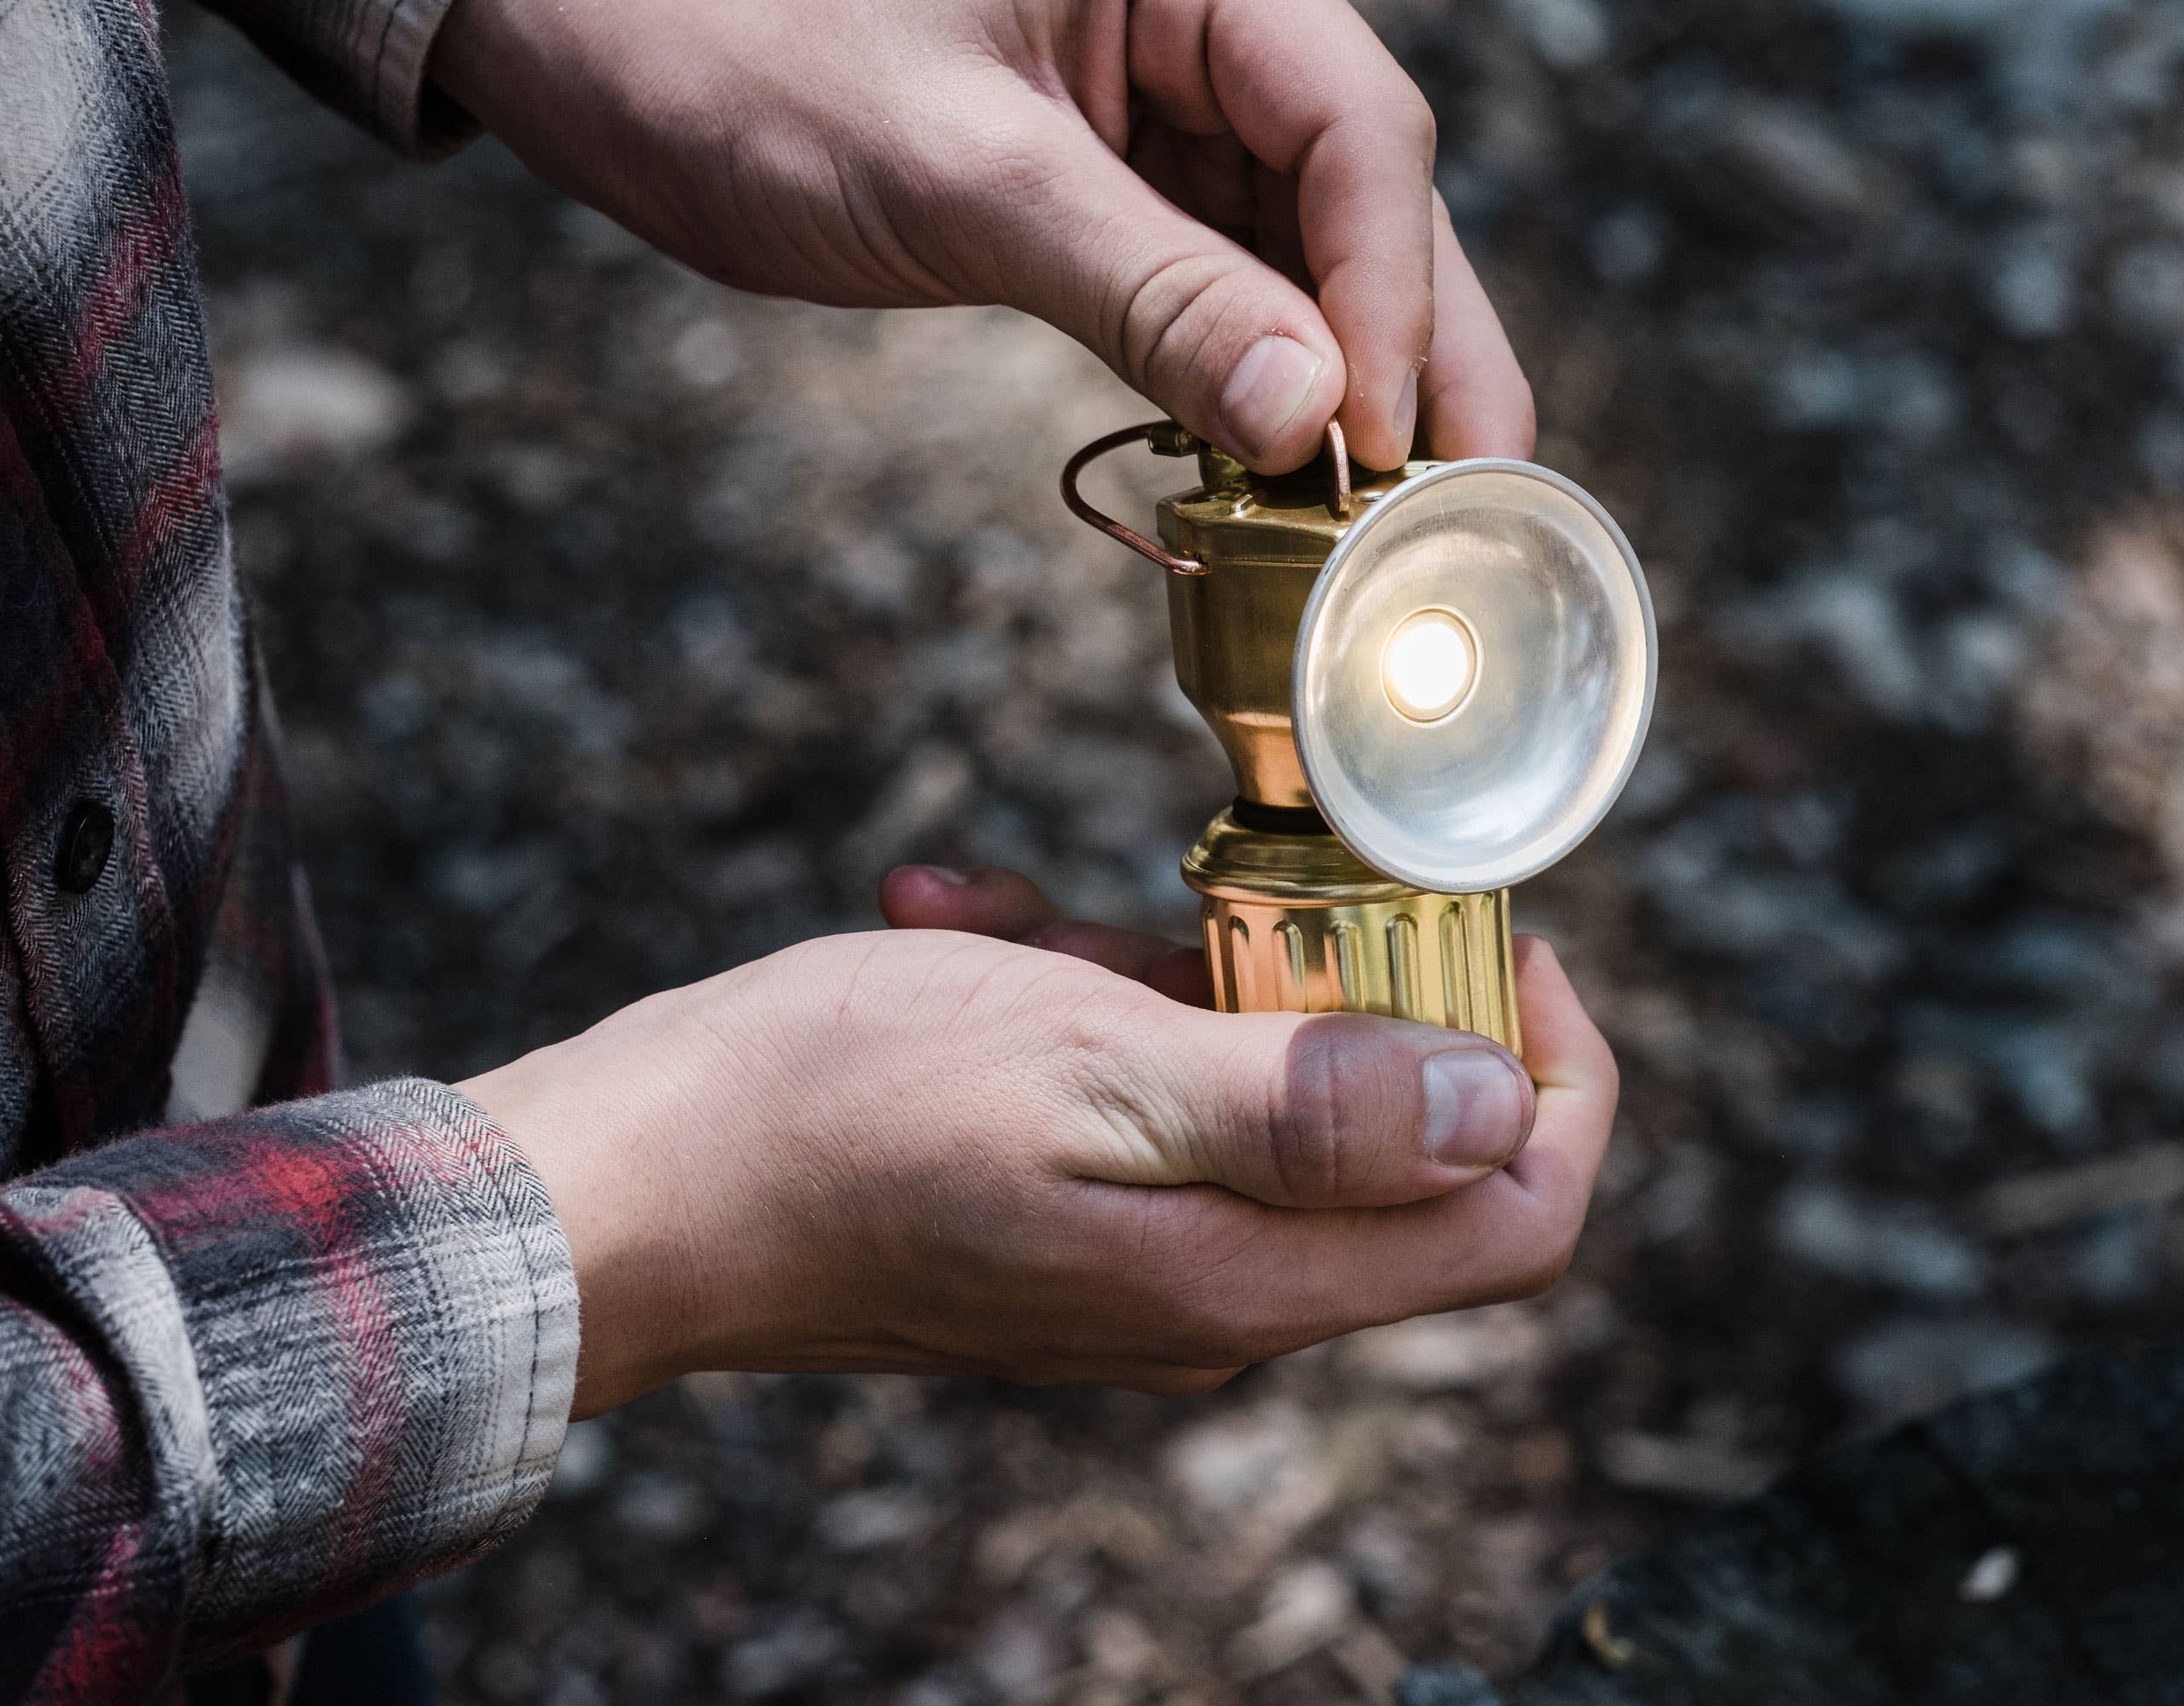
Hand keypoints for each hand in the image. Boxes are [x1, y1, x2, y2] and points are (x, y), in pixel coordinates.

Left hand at [428, 0, 1532, 472]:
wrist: (653, 71)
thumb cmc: (767, 79)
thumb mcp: (962, 185)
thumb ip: (1150, 294)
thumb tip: (1313, 419)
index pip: (1355, 126)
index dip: (1388, 297)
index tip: (1380, 449)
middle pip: (1377, 191)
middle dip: (1425, 351)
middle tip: (1480, 506)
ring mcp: (1205, 76)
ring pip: (1337, 248)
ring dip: (1370, 382)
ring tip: (1421, 522)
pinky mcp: (1168, 158)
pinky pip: (1259, 276)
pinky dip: (1283, 375)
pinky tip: (1315, 475)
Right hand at [454, 868, 1616, 1414]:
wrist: (626, 1191)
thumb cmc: (832, 1118)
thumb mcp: (1089, 1067)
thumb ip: (1308, 1104)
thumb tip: (1500, 1109)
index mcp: (1250, 1276)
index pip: (1521, 1214)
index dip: (1557, 1072)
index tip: (1494, 938)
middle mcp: (1218, 1291)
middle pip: (1403, 1144)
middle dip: (1343, 987)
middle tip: (1235, 892)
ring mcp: (1140, 1259)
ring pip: (1256, 1089)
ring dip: (1173, 969)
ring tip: (1037, 916)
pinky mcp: (1065, 1216)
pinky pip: (1141, 1090)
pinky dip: (1082, 991)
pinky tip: (973, 923)